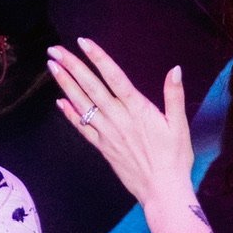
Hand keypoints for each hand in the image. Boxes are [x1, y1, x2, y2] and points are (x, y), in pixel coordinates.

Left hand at [48, 37, 193, 208]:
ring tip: (52, 67)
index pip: (114, 77)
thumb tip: (175, 69)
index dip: (98, 58)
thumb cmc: (174, 157)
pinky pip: (82, 128)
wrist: (162, 191)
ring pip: (82, 104)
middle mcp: (118, 118)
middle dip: (72, 66)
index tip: (83, 42)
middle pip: (91, 87)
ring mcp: (107, 133)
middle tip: (55, 50)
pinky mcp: (102, 147)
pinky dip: (70, 114)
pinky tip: (59, 102)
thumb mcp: (180, 125)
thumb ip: (174, 95)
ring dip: (66, 84)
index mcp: (137, 109)